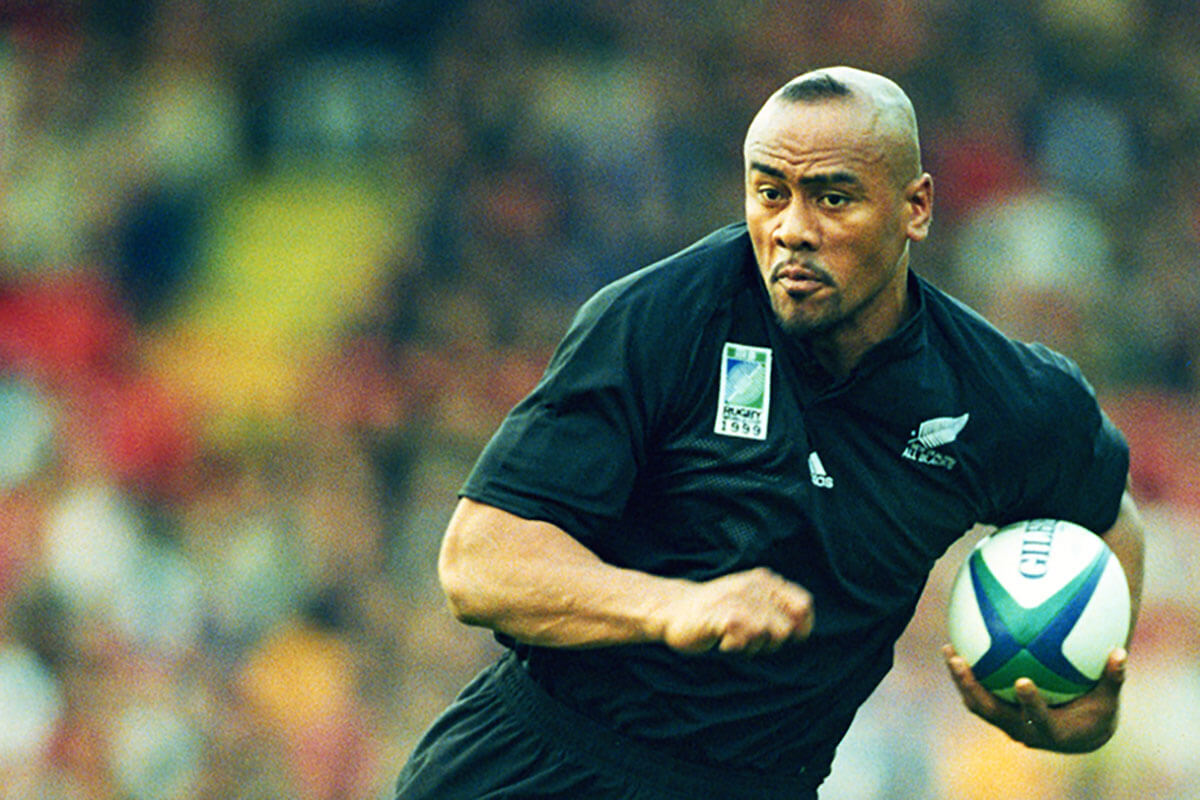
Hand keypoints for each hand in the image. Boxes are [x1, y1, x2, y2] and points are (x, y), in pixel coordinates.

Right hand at [658, 567, 813, 654]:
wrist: (674, 609)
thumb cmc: (715, 611)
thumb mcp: (749, 601)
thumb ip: (775, 609)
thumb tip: (802, 631)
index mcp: (765, 581)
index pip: (804, 605)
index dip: (801, 627)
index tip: (784, 640)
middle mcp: (755, 586)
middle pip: (787, 629)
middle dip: (771, 643)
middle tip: (746, 639)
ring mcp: (741, 599)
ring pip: (770, 637)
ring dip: (751, 646)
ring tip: (731, 637)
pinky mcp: (727, 615)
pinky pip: (746, 642)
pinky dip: (734, 647)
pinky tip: (720, 639)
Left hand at [942, 644, 1127, 752]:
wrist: (1079, 736)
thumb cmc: (1096, 713)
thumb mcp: (1108, 700)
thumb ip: (1112, 678)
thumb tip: (1121, 652)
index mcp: (1050, 730)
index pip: (1036, 718)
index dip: (1029, 703)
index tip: (1022, 681)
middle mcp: (1022, 730)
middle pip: (991, 711)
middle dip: (972, 687)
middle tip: (960, 660)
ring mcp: (1007, 723)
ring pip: (977, 703)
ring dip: (961, 680)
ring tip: (950, 650)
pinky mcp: (998, 713)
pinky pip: (978, 693)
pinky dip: (966, 675)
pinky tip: (959, 646)